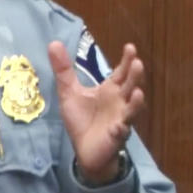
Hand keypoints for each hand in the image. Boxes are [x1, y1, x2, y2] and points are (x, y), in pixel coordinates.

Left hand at [48, 41, 144, 183]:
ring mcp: (121, 118)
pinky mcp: (117, 134)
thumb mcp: (69, 92)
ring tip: (139, 90)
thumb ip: (63, 70)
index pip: (121, 72)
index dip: (127, 60)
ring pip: (132, 107)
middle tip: (137, 62)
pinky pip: (123, 128)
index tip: (130, 47)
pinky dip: (125, 123)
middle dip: (134, 75)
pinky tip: (124, 121)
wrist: (84, 150)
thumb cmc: (81, 120)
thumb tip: (53, 42)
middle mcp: (120, 101)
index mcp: (110, 90)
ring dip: (136, 98)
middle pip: (130, 85)